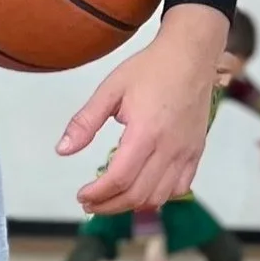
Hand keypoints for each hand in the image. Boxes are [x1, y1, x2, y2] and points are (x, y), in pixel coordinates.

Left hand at [59, 5, 228, 214]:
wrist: (191, 55)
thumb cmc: (152, 69)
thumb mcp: (109, 90)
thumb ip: (85, 122)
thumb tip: (62, 150)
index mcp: (145, 133)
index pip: (119, 178)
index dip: (97, 193)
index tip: (81, 195)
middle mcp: (169, 147)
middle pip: (138, 194)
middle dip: (109, 205)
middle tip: (90, 204)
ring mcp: (186, 152)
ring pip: (160, 196)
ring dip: (132, 205)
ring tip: (111, 200)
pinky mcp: (197, 151)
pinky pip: (180, 187)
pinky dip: (159, 196)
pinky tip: (141, 190)